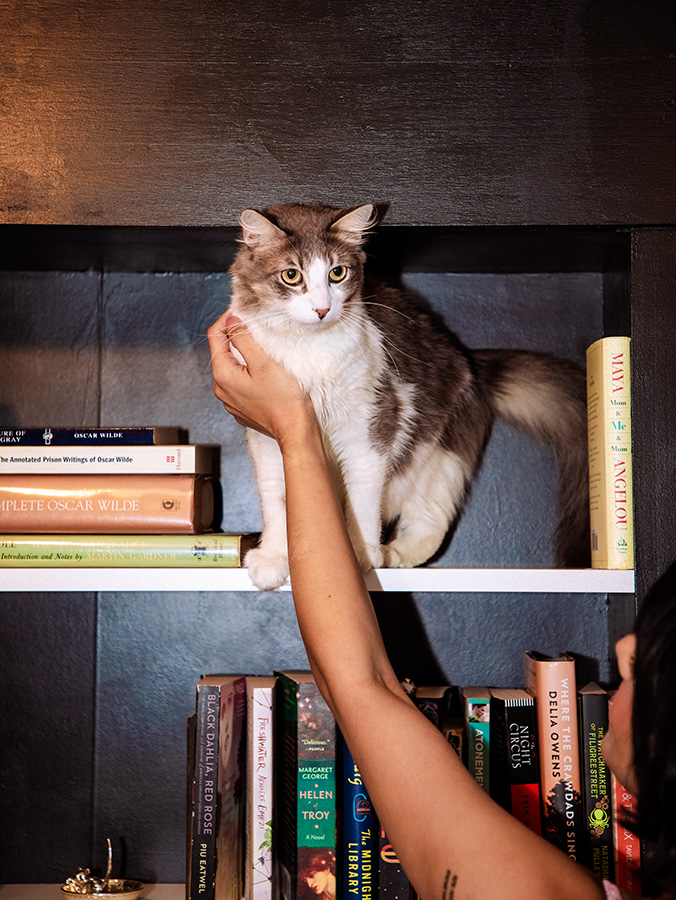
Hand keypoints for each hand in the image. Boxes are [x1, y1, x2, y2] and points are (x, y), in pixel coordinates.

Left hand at [207, 310, 315, 444]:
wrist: (295, 431)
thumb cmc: (283, 400)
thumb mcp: (263, 362)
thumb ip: (243, 339)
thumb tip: (231, 321)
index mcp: (223, 376)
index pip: (214, 337)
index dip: (226, 319)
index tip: (240, 310)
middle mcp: (222, 390)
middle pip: (222, 352)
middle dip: (234, 336)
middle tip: (253, 324)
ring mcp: (231, 401)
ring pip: (232, 368)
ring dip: (242, 354)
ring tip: (260, 346)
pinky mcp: (243, 408)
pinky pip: (240, 383)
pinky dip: (248, 371)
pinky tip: (264, 370)